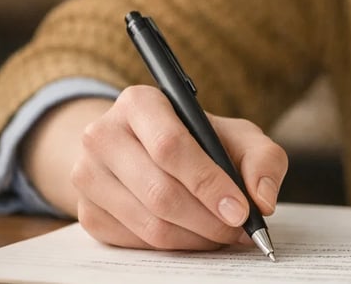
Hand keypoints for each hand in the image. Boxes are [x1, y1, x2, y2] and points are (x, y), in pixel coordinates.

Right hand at [71, 85, 287, 249]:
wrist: (145, 149)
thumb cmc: (199, 139)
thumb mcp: (237, 135)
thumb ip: (263, 159)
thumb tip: (262, 200)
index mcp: (139, 103)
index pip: (170, 146)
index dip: (209, 183)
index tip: (240, 210)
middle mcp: (102, 135)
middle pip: (160, 191)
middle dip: (208, 219)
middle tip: (239, 229)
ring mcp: (87, 176)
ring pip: (149, 224)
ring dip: (196, 238)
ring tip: (224, 233)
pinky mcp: (87, 212)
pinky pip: (137, 242)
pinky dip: (176, 247)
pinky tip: (196, 235)